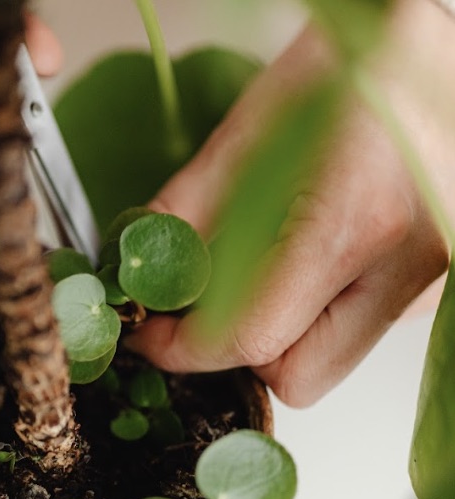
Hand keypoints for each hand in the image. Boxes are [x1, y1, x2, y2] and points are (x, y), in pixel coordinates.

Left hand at [126, 1, 454, 406]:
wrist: (429, 53)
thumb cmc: (352, 64)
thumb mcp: (254, 125)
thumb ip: (189, 205)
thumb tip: (144, 262)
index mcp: (354, 222)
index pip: (251, 336)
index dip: (183, 347)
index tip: (151, 333)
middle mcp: (407, 265)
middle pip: (297, 374)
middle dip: (235, 351)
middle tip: (200, 305)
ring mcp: (430, 279)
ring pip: (331, 359)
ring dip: (278, 332)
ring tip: (258, 266)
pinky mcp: (435, 280)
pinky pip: (359, 329)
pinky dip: (318, 311)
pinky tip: (306, 256)